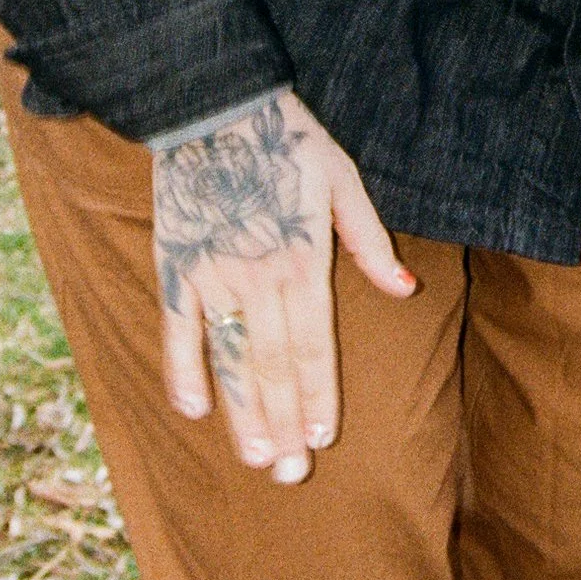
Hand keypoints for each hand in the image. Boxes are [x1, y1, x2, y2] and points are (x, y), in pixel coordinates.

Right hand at [152, 89, 413, 483]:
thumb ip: (370, 242)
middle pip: (274, 364)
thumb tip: (405, 288)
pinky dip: (183, 370)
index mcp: (304, 259)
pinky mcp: (176, 266)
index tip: (323, 437)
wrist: (214, 105)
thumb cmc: (289, 141)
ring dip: (243, 412)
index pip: (314, 343)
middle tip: (292, 474)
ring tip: (255, 458)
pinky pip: (178, 328)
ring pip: (230, 358)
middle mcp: (259, 276)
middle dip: (285, 421)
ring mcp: (213, 275)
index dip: (318, 393)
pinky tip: (194, 410)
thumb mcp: (344, 181)